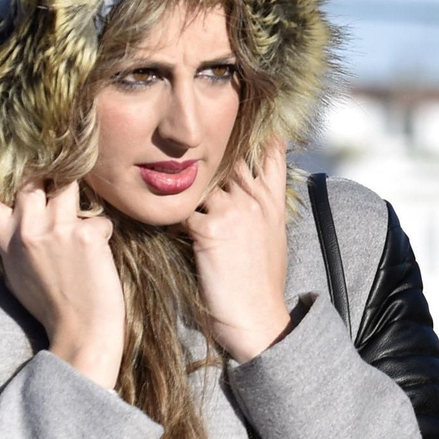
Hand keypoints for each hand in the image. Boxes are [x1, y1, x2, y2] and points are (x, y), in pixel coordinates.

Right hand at [0, 174, 125, 389]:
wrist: (81, 332)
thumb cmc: (51, 306)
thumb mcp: (17, 273)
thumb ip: (13, 242)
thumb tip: (16, 219)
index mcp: (7, 241)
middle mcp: (28, 230)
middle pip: (33, 180)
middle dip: (48, 177)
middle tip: (59, 185)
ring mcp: (58, 230)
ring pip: (69, 187)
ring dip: (78, 199)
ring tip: (82, 223)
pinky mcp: (87, 236)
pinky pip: (99, 220)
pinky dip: (102, 234)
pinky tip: (99, 257)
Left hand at [186, 141, 291, 363]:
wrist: (258, 320)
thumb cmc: (260, 285)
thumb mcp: (273, 237)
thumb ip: (260, 206)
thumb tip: (243, 189)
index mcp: (271, 201)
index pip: (268, 152)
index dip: (252, 132)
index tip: (236, 118)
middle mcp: (254, 199)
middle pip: (225, 157)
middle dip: (203, 156)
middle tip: (176, 151)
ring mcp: (233, 211)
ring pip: (196, 183)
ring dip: (181, 192)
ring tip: (166, 197)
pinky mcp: (210, 230)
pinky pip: (179, 212)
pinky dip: (169, 220)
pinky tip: (166, 229)